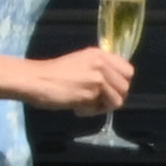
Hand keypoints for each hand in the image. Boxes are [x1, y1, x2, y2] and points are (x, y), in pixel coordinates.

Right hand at [0, 48, 133, 111]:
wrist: (37, 79)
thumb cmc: (54, 73)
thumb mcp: (81, 62)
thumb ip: (99, 69)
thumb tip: (114, 86)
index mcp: (100, 54)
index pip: (128, 71)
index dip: (120, 83)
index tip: (107, 90)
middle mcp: (102, 64)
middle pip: (125, 87)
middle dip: (113, 97)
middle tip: (97, 101)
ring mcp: (98, 78)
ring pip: (118, 100)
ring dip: (103, 107)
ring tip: (86, 105)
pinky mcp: (91, 93)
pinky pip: (101, 109)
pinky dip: (91, 112)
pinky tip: (77, 107)